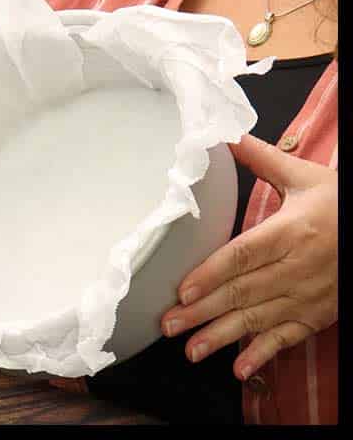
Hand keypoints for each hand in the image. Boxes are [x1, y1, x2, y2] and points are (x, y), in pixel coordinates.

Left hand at [159, 134, 336, 380]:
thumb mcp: (302, 176)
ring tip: (190, 349)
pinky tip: (239, 368)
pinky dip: (263, 354)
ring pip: (260, 320)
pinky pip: (288, 338)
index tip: (182, 291)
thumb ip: (260, 157)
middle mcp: (297, 269)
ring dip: (223, 336)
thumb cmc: (338, 201)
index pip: (242, 257)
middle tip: (167, 325)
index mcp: (289, 233)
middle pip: (243, 293)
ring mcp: (309, 296)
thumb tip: (223, 133)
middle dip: (203, 312)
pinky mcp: (319, 315)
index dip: (211, 275)